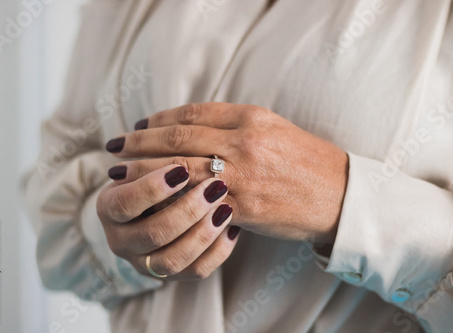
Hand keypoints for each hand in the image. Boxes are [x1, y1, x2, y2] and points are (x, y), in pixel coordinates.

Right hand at [96, 164, 239, 279]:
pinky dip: (218, 250)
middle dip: (186, 210)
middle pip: (153, 234)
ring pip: (174, 260)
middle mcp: (121, 240)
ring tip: (227, 207)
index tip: (180, 169)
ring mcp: (147, 262)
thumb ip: (156, 156)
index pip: (125, 203)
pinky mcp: (174, 274)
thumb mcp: (145, 164)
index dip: (151, 188)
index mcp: (109, 208)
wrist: (154, 207)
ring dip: (203, 232)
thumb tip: (179, 136)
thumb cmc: (151, 177)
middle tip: (215, 186)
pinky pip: (197, 271)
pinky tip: (234, 228)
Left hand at [105, 102, 348, 244]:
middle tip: (114, 145)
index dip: (160, 118)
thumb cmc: (307, 161)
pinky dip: (167, 196)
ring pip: (179, 166)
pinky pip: (195, 199)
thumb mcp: (274, 128)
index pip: (193, 112)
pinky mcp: (241, 205)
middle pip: (178, 136)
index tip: (139, 125)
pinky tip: (149, 196)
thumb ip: (235, 124)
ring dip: (143, 167)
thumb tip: (194, 126)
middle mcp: (243, 141)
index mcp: (251, 117)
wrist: (338, 195)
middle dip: (140, 141)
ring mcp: (241, 173)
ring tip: (118, 168)